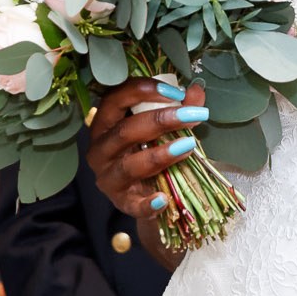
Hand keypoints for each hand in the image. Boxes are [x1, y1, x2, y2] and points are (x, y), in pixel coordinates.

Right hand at [84, 77, 208, 220]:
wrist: (145, 192)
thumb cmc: (148, 149)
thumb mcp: (160, 126)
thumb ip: (177, 107)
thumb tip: (196, 91)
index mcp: (105, 124)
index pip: (115, 99)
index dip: (143, 91)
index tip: (176, 91)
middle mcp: (100, 150)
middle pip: (125, 131)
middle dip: (160, 120)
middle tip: (192, 115)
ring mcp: (108, 178)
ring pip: (129, 166)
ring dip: (159, 154)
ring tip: (188, 145)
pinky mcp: (120, 203)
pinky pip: (133, 205)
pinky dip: (147, 203)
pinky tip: (164, 199)